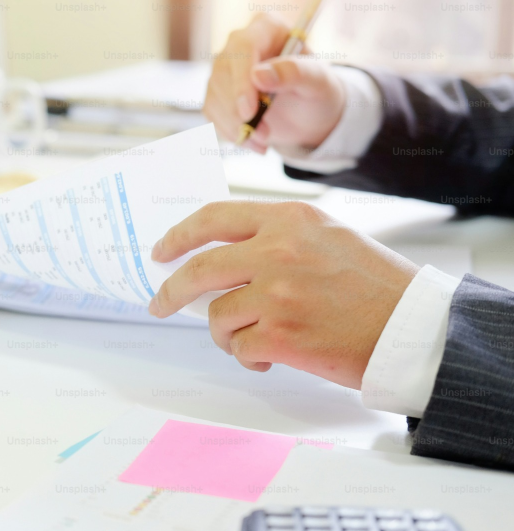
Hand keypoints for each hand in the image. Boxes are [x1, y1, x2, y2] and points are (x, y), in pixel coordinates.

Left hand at [147, 201, 418, 388]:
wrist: (414, 329)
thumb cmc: (374, 286)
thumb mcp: (327, 237)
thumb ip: (275, 238)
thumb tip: (218, 258)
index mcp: (289, 219)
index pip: (214, 218)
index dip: (180, 236)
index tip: (161, 251)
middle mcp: (277, 250)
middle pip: (199, 268)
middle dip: (171, 290)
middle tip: (160, 304)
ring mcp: (276, 292)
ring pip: (217, 314)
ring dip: (227, 333)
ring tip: (253, 339)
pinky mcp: (280, 333)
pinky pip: (239, 346)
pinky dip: (248, 356)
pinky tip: (271, 356)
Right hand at [203, 13, 346, 154]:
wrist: (307, 113)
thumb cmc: (317, 90)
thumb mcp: (318, 82)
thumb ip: (295, 73)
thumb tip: (259, 75)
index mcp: (266, 28)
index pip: (243, 47)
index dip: (241, 80)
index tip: (249, 111)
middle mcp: (238, 44)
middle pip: (222, 73)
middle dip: (238, 110)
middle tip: (264, 134)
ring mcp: (224, 68)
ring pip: (214, 95)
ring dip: (236, 125)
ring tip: (264, 141)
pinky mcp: (216, 92)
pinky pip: (212, 113)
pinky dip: (230, 132)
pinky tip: (252, 140)